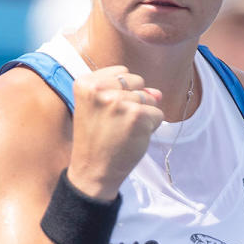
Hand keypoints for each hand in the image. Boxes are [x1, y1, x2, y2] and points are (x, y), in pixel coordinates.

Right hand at [68, 65, 163, 199]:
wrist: (93, 171)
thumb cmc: (97, 139)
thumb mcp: (100, 108)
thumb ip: (127, 92)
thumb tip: (157, 93)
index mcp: (85, 83)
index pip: (122, 72)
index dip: (121, 91)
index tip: (106, 110)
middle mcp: (99, 89)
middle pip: (137, 81)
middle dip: (134, 100)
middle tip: (115, 122)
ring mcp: (118, 102)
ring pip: (150, 98)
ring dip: (143, 115)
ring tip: (122, 130)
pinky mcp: (136, 115)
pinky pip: (158, 113)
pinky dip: (151, 126)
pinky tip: (133, 137)